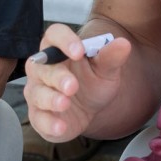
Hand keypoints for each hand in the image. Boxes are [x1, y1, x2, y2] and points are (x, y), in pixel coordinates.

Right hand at [24, 24, 131, 143]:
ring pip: (37, 93)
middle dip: (57, 77)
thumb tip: (123, 43)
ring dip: (50, 98)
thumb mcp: (105, 70)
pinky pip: (38, 118)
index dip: (64, 40)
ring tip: (65, 104)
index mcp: (58, 50)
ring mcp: (37, 92)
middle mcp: (42, 69)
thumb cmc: (91, 82)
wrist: (88, 109)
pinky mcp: (38, 115)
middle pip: (42, 67)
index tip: (79, 51)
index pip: (54, 35)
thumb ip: (111, 57)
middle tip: (72, 86)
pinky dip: (48, 123)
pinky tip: (60, 126)